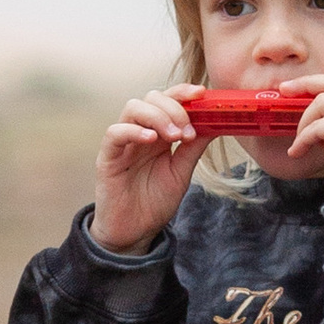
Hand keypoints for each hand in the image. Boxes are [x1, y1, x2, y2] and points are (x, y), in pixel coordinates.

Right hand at [91, 90, 198, 251]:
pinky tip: (151, 139)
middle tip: (187, 131)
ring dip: (157, 116)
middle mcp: (140, 132)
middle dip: (174, 108)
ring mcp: (122, 143)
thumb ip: (194, 147)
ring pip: (133, 108)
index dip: (183, 92)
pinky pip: (115, 133)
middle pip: (151, 98)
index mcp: (159, 133)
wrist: (134, 232)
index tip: (202, 94)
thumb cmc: (155, 201)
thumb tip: (216, 122)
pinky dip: (133, 130)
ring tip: (174, 137)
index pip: (168, 99)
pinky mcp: (107, 157)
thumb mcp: (182, 172)